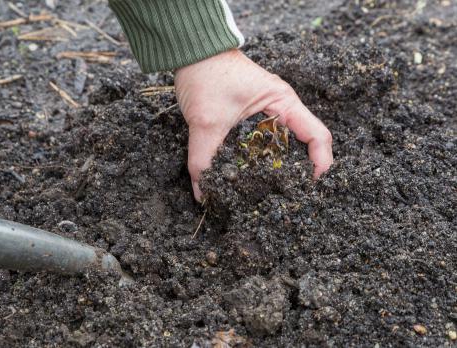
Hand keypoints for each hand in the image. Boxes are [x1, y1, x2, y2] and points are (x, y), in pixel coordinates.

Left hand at [175, 49, 332, 200]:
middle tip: (286, 197)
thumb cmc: (207, 74)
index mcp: (284, 103)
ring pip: (280, 148)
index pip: (317, 136)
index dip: (320, 164)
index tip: (308, 188)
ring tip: (267, 193)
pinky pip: (262, 144)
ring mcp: (266, 114)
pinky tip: (246, 178)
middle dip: (296, 173)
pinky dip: (257, 161)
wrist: (191, 51)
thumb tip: (205, 194)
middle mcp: (280, 109)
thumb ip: (203, 160)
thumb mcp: (206, 121)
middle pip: (301, 146)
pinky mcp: (250, 118)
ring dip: (275, 169)